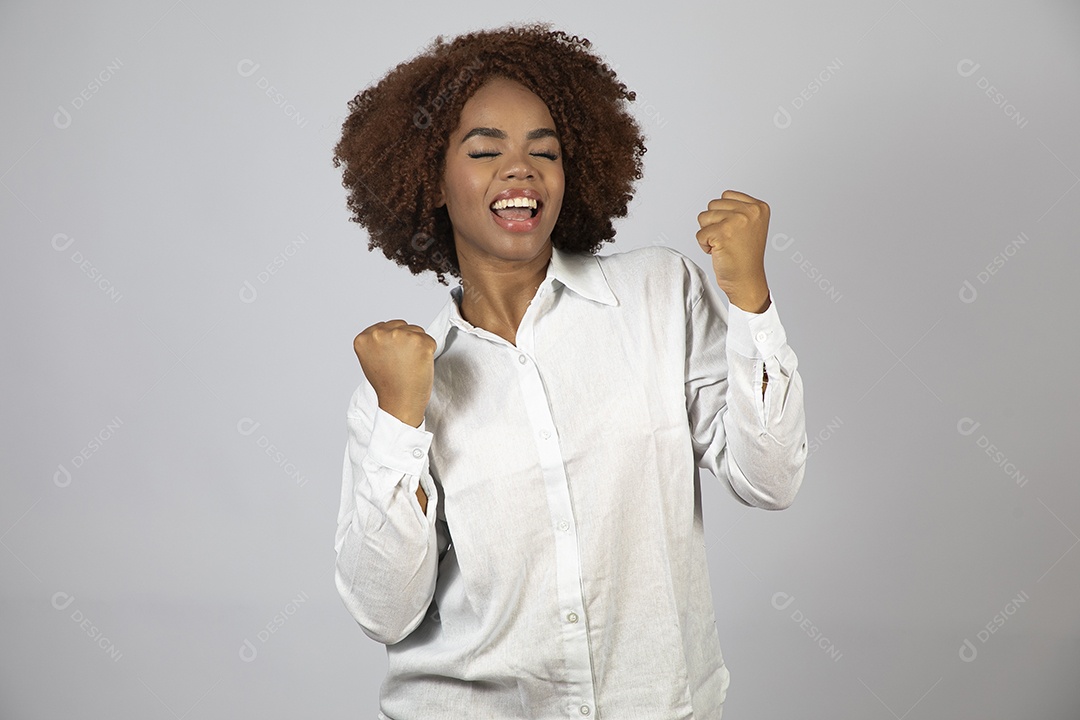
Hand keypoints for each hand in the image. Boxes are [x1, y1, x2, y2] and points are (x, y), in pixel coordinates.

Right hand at [353, 320, 435, 427]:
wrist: (400, 403)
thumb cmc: (388, 386)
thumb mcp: (371, 359)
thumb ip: (377, 342)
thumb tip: (390, 331)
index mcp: (364, 338)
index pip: (387, 327)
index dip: (393, 343)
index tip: (392, 358)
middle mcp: (379, 334)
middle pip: (402, 326)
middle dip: (406, 341)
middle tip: (402, 363)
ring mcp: (400, 336)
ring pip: (417, 331)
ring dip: (417, 345)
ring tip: (409, 365)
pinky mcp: (419, 341)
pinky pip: (430, 340)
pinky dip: (429, 352)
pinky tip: (419, 365)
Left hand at [695, 190, 770, 312]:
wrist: (746, 281)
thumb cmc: (745, 256)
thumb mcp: (750, 225)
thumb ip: (738, 208)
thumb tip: (718, 201)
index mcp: (759, 206)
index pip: (726, 196)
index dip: (723, 215)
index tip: (735, 231)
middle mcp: (750, 211)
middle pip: (712, 205)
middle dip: (714, 224)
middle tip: (729, 240)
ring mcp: (736, 221)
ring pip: (703, 217)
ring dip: (708, 234)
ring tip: (724, 245)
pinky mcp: (722, 233)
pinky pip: (699, 234)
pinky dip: (704, 245)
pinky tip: (719, 252)